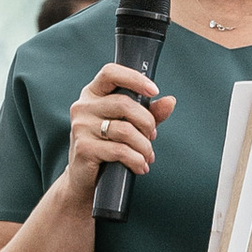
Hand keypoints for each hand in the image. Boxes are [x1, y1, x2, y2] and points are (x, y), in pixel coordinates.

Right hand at [66, 62, 173, 200]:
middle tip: (152, 136)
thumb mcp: (131, 125)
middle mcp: (83, 107)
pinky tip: (140, 166)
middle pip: (124, 104)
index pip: (110, 73)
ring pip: (125, 130)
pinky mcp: (83, 148)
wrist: (84, 178)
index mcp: (93, 94)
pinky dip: (136, 160)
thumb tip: (170, 101)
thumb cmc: (108, 147)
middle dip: (147, 122)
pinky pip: (119, 150)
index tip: (154, 90)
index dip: (134, 78)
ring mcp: (81, 127)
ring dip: (144, 145)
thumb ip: (150, 112)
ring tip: (147, 155)